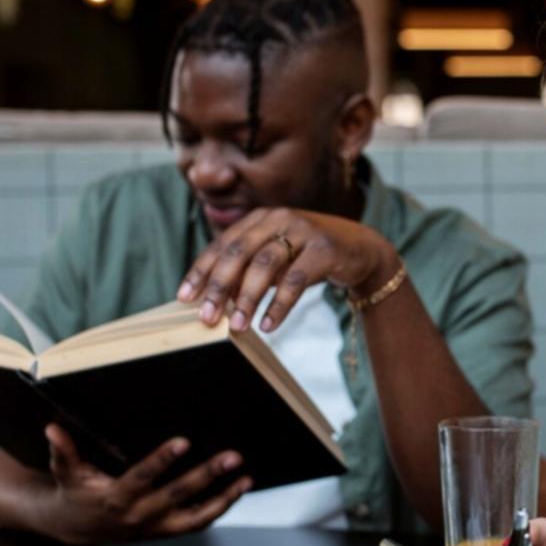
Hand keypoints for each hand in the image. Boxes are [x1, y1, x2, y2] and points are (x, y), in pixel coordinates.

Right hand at [41, 424, 249, 543]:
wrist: (77, 529)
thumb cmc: (74, 493)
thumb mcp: (65, 474)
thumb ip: (63, 452)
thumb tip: (52, 429)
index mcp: (116, 498)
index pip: (142, 478)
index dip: (161, 461)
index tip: (183, 442)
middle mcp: (140, 515)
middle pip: (178, 495)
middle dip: (206, 475)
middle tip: (232, 456)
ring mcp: (157, 526)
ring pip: (196, 516)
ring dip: (223, 498)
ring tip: (246, 478)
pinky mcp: (167, 530)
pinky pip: (199, 522)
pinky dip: (220, 507)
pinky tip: (239, 489)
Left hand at [176, 207, 396, 332]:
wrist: (361, 251)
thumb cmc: (310, 258)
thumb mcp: (277, 259)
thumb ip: (249, 271)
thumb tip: (217, 299)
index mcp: (260, 219)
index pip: (223, 245)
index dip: (201, 271)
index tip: (184, 298)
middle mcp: (278, 218)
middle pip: (239, 252)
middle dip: (219, 286)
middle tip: (207, 317)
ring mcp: (303, 231)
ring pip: (265, 265)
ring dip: (248, 299)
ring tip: (238, 326)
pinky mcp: (324, 249)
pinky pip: (295, 280)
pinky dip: (279, 305)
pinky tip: (268, 324)